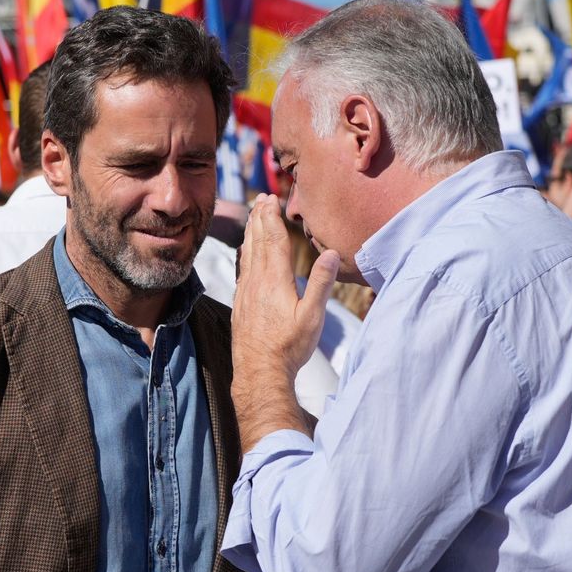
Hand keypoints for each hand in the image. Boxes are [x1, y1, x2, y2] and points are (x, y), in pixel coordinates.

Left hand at [233, 195, 338, 378]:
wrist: (260, 372)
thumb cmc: (289, 347)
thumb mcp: (313, 317)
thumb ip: (321, 283)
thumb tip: (330, 253)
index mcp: (275, 280)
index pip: (273, 241)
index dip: (272, 218)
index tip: (270, 198)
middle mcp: (257, 282)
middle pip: (257, 242)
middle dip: (260, 218)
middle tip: (261, 199)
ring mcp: (246, 293)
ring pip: (247, 254)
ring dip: (251, 233)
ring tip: (253, 217)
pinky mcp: (241, 304)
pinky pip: (242, 270)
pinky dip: (244, 253)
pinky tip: (245, 253)